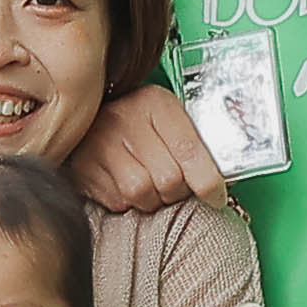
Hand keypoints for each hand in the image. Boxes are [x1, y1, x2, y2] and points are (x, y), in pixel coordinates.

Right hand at [74, 85, 228, 213]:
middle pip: (169, 179)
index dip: (208, 182)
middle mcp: (126, 119)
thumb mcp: (169, 122)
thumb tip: (223, 181)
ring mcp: (100, 143)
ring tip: (149, 184)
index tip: (216, 196)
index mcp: (156, 104)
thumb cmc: (139, 128)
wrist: (88, 122)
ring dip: (151, 199)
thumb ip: (195, 145)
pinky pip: (118, 201)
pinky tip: (125, 184)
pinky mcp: (83, 167)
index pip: (190, 150)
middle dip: (177, 192)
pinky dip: (127, 202)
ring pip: (143, 194)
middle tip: (174, 187)